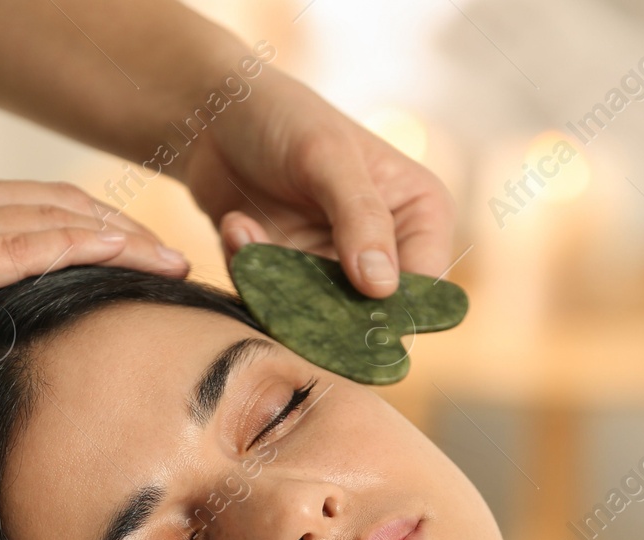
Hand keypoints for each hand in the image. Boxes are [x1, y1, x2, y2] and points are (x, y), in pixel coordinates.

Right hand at [0, 171, 188, 388]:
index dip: (99, 223)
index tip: (143, 253)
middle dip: (126, 229)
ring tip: (168, 265)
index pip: (39, 203)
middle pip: (60, 202)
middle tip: (174, 262)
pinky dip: (78, 247)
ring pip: (53, 217)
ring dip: (121, 239)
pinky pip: (22, 247)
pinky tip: (119, 256)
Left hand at [179, 69, 454, 297]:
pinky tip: (236, 223)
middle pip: (372, 315)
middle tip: (283, 278)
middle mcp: (385, 249)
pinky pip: (274, 305)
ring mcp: (334, 269)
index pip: (426, 285)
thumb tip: (383, 288)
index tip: (347, 306)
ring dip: (276, 285)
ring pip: (318, 319)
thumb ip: (360, 218)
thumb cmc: (283, 118)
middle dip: (323, 307)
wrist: (217, 115)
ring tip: (244, 228)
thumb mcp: (326, 157)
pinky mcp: (289, 280)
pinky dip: (249, 273)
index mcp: (419, 214)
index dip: (394, 309)